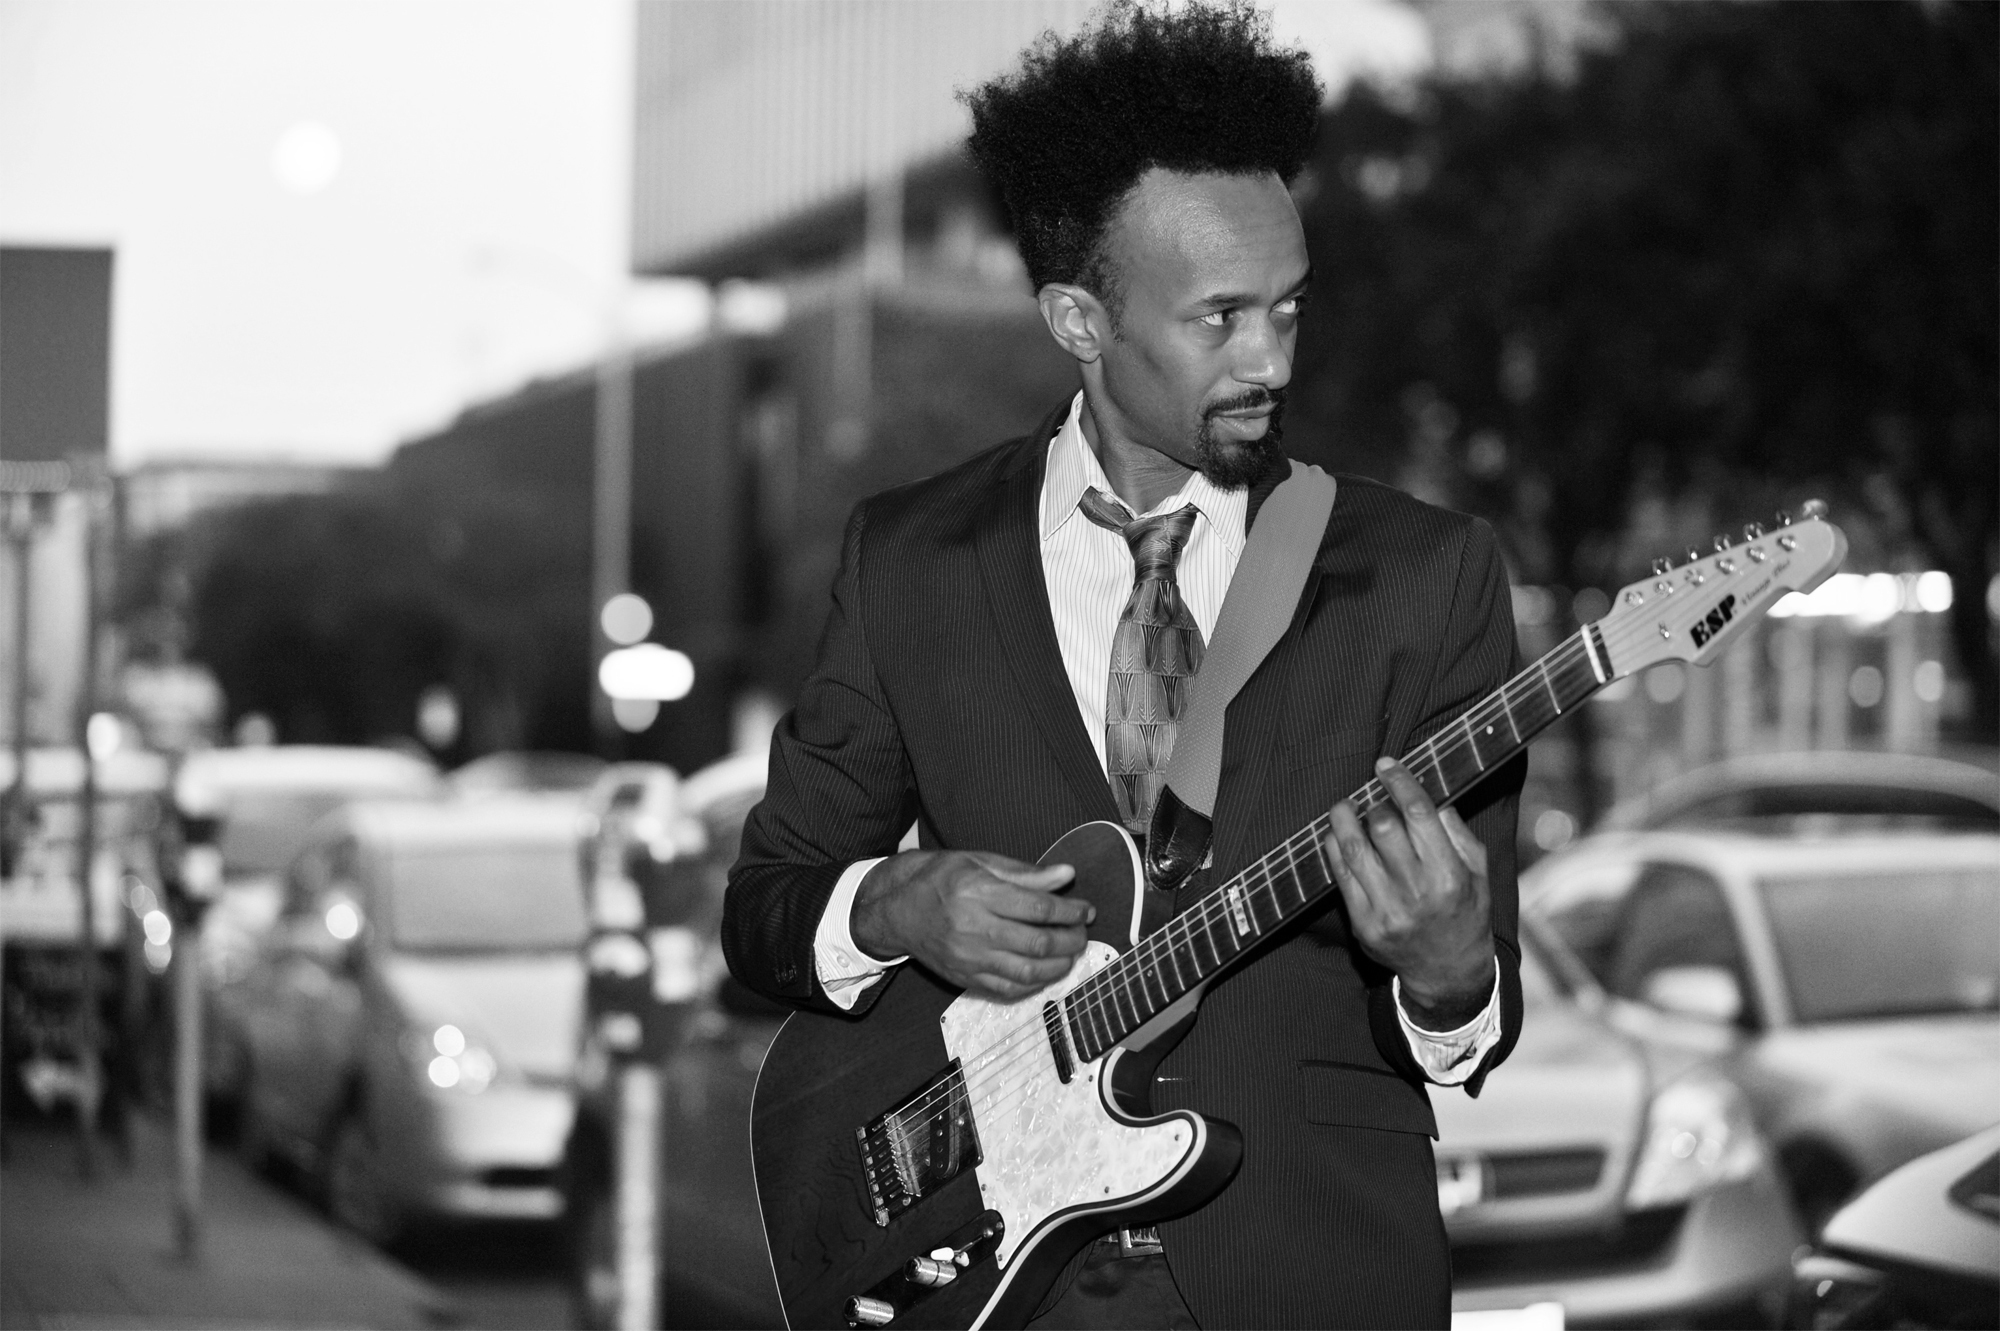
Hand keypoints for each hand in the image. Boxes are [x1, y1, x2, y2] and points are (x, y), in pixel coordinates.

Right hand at [851, 850, 1091, 1001]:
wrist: (896, 911)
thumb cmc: (938, 879)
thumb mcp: (978, 861)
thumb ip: (1025, 872)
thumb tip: (1066, 875)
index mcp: (978, 892)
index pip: (1038, 906)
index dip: (1070, 910)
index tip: (1087, 910)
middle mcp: (974, 927)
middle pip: (1037, 942)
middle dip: (1070, 940)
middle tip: (1082, 933)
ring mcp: (968, 957)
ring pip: (1027, 972)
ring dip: (1058, 966)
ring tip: (1070, 954)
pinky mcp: (964, 977)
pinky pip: (1008, 989)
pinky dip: (1034, 984)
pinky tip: (1045, 971)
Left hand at [1324, 757, 1494, 1029]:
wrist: (1448, 971)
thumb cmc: (1466, 911)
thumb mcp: (1478, 872)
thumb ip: (1456, 832)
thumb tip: (1428, 796)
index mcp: (1450, 875)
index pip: (1419, 814)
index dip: (1399, 781)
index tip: (1385, 764)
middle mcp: (1418, 892)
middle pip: (1383, 827)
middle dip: (1375, 803)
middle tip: (1374, 798)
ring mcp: (1387, 910)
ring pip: (1354, 849)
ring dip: (1344, 819)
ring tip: (1345, 807)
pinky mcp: (1363, 924)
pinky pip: (1340, 875)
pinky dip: (1335, 848)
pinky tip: (1339, 835)